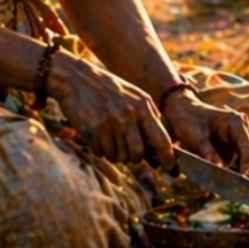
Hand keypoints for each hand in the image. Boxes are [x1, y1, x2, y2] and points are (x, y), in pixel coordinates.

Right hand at [50, 55, 173, 167]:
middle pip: (137, 154)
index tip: (170, 167)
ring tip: (109, 137)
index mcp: (143, 107)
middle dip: (132, 157)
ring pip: (119, 157)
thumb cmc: (110, 91)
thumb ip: (150, 118)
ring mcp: (111, 123)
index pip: (162, 140)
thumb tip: (165, 147)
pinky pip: (101, 153)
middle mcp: (129, 116)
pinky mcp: (94, 130)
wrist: (78, 79)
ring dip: (114, 153)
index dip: (168, 158)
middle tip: (125, 147)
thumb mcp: (136, 97)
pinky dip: (100, 149)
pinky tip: (97, 134)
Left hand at [162, 92, 248, 180]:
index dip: (247, 166)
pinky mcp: (239, 145)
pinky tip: (245, 182)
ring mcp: (244, 136)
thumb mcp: (194, 136)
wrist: (185, 112)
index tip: (242, 180)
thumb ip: (207, 152)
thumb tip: (219, 170)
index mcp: (236, 122)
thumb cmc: (189, 121)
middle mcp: (244, 128)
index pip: (248, 148)